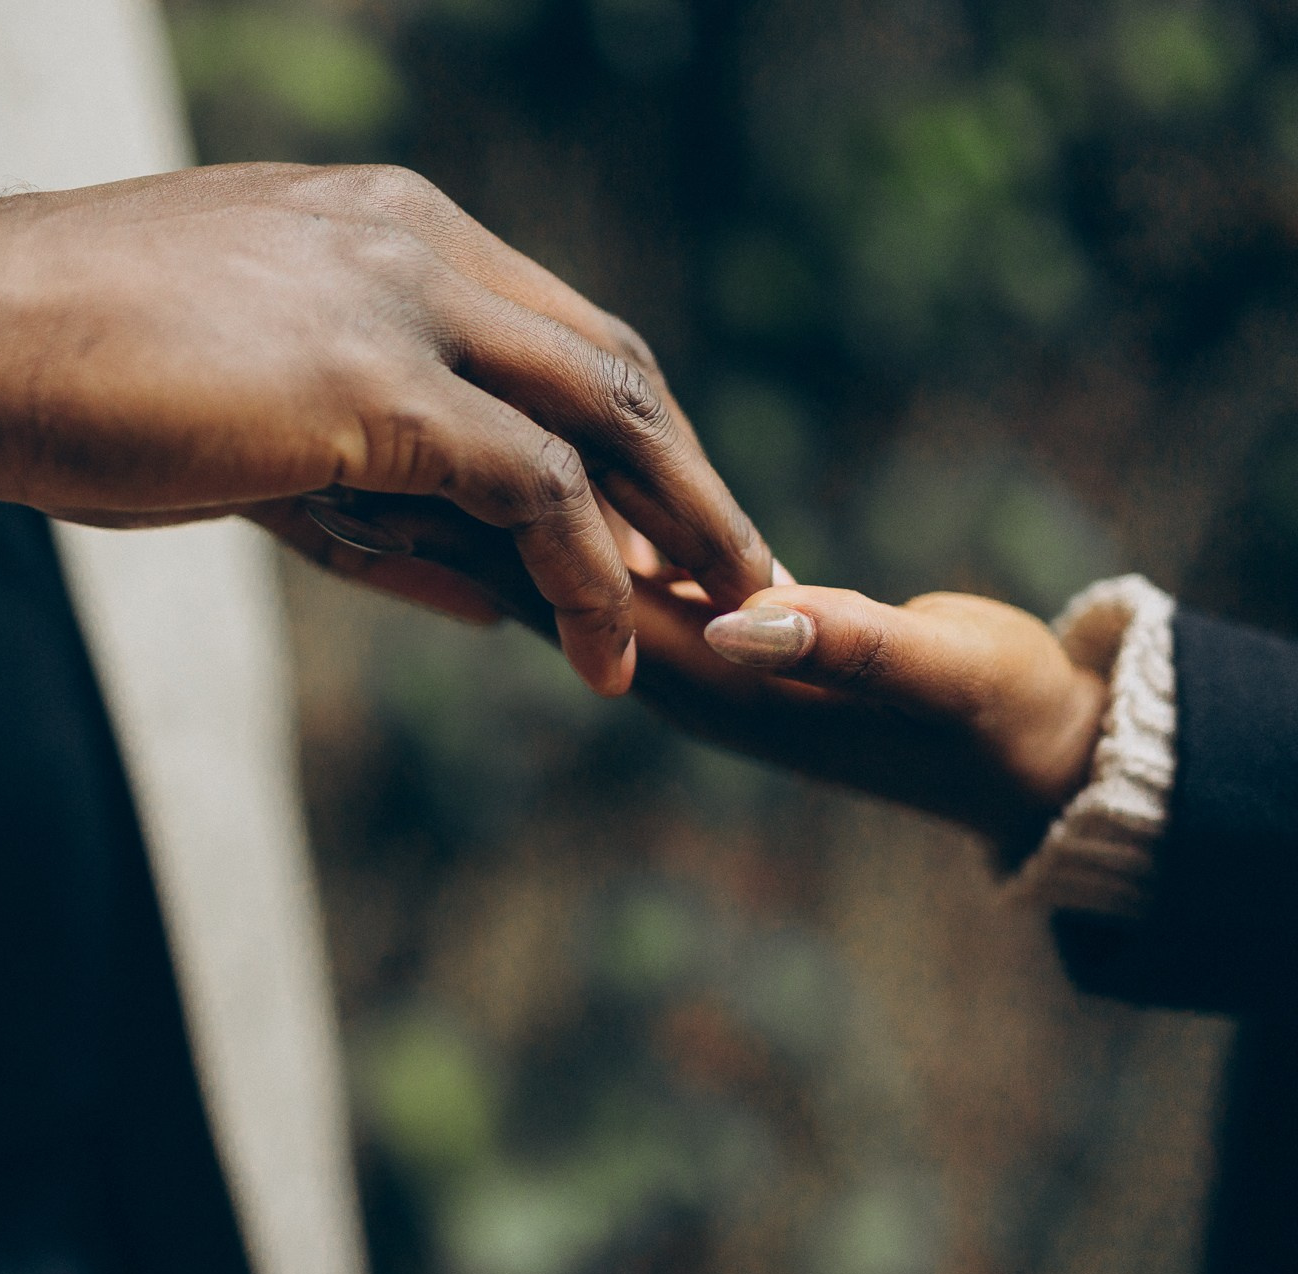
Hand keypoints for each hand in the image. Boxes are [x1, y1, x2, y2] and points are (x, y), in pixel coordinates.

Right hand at [0, 162, 772, 694]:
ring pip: (595, 418)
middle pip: (605, 362)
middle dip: (685, 474)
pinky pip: (527, 487)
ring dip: (675, 524)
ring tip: (724, 615)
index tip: (664, 512)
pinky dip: (585, 573)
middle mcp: (413, 240)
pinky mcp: (372, 383)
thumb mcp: (242, 418)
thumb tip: (484, 583)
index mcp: (383, 225)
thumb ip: (368, 486)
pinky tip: (604, 649)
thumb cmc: (72, 370)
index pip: (550, 327)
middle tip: (740, 564)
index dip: (622, 430)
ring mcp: (399, 301)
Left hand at [268, 495, 1106, 851]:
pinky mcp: (709, 625)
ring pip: (549, 572)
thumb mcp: (938, 673)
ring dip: (477, 512)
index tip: (387, 462)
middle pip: (526, 580)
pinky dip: (542, 523)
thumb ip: (852, 643)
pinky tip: (502, 464)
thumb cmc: (988, 712)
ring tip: (382, 436)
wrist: (1019, 754)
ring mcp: (685, 647)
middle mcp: (674, 663)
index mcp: (712, 672)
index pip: (562, 593)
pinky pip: (596, 571)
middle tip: (342, 431)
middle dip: (444, 512)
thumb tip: (749, 612)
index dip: (478, 527)